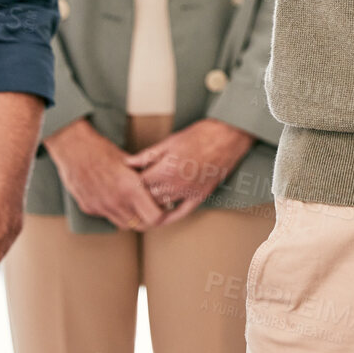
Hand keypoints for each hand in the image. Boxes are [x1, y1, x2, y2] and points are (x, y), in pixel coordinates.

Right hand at [43, 117, 164, 231]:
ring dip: (133, 217)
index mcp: (129, 189)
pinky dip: (115, 211)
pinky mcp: (89, 208)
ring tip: (136, 204)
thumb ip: (142, 176)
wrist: (72, 147)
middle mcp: (115, 202)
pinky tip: (116, 197)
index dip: (164, 216)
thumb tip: (156, 185)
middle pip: (141, 225)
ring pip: (124, 224)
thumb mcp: (128, 161)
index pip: (155, 218)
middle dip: (150, 219)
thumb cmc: (100, 149)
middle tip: (155, 209)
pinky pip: (107, 216)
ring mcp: (101, 207)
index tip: (167, 208)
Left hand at [124, 119, 255, 226]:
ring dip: (151, 203)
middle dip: (138, 194)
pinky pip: (181, 213)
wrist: (227, 137)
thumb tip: (128, 162)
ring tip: (142, 201)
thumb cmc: (199, 135)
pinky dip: (169, 217)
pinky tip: (161, 217)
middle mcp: (175, 184)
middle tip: (131, 191)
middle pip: (147, 196)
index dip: (130, 181)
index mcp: (165, 169)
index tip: (126, 179)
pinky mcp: (199, 196)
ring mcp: (188, 192)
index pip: (138, 183)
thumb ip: (148, 155)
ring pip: (161, 205)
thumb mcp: (170, 141)